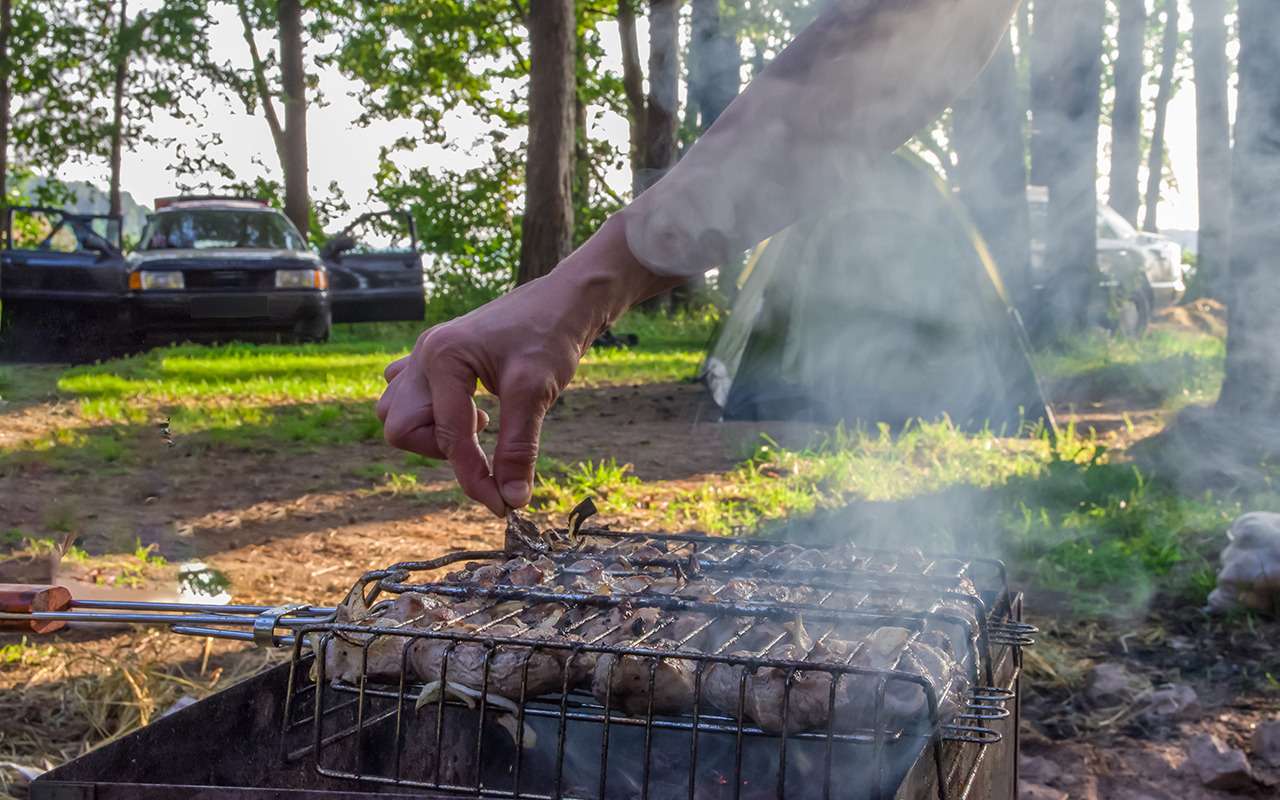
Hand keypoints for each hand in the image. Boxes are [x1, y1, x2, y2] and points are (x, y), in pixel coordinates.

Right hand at [377, 216, 677, 514]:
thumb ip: (519, 449)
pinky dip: (431, 415)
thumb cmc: (550, 335)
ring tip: (479, 421)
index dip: (475, 478)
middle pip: (400, 428)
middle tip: (485, 440)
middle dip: (442, 450)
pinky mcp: (434, 360)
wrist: (564, 300)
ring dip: (433, 433)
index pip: (448, 439)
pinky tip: (469, 409)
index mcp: (442, 357)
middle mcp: (423, 355)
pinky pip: (407, 396)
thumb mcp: (536, 393)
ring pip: (397, 413)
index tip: (503, 504)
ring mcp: (424, 356)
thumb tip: (512, 500)